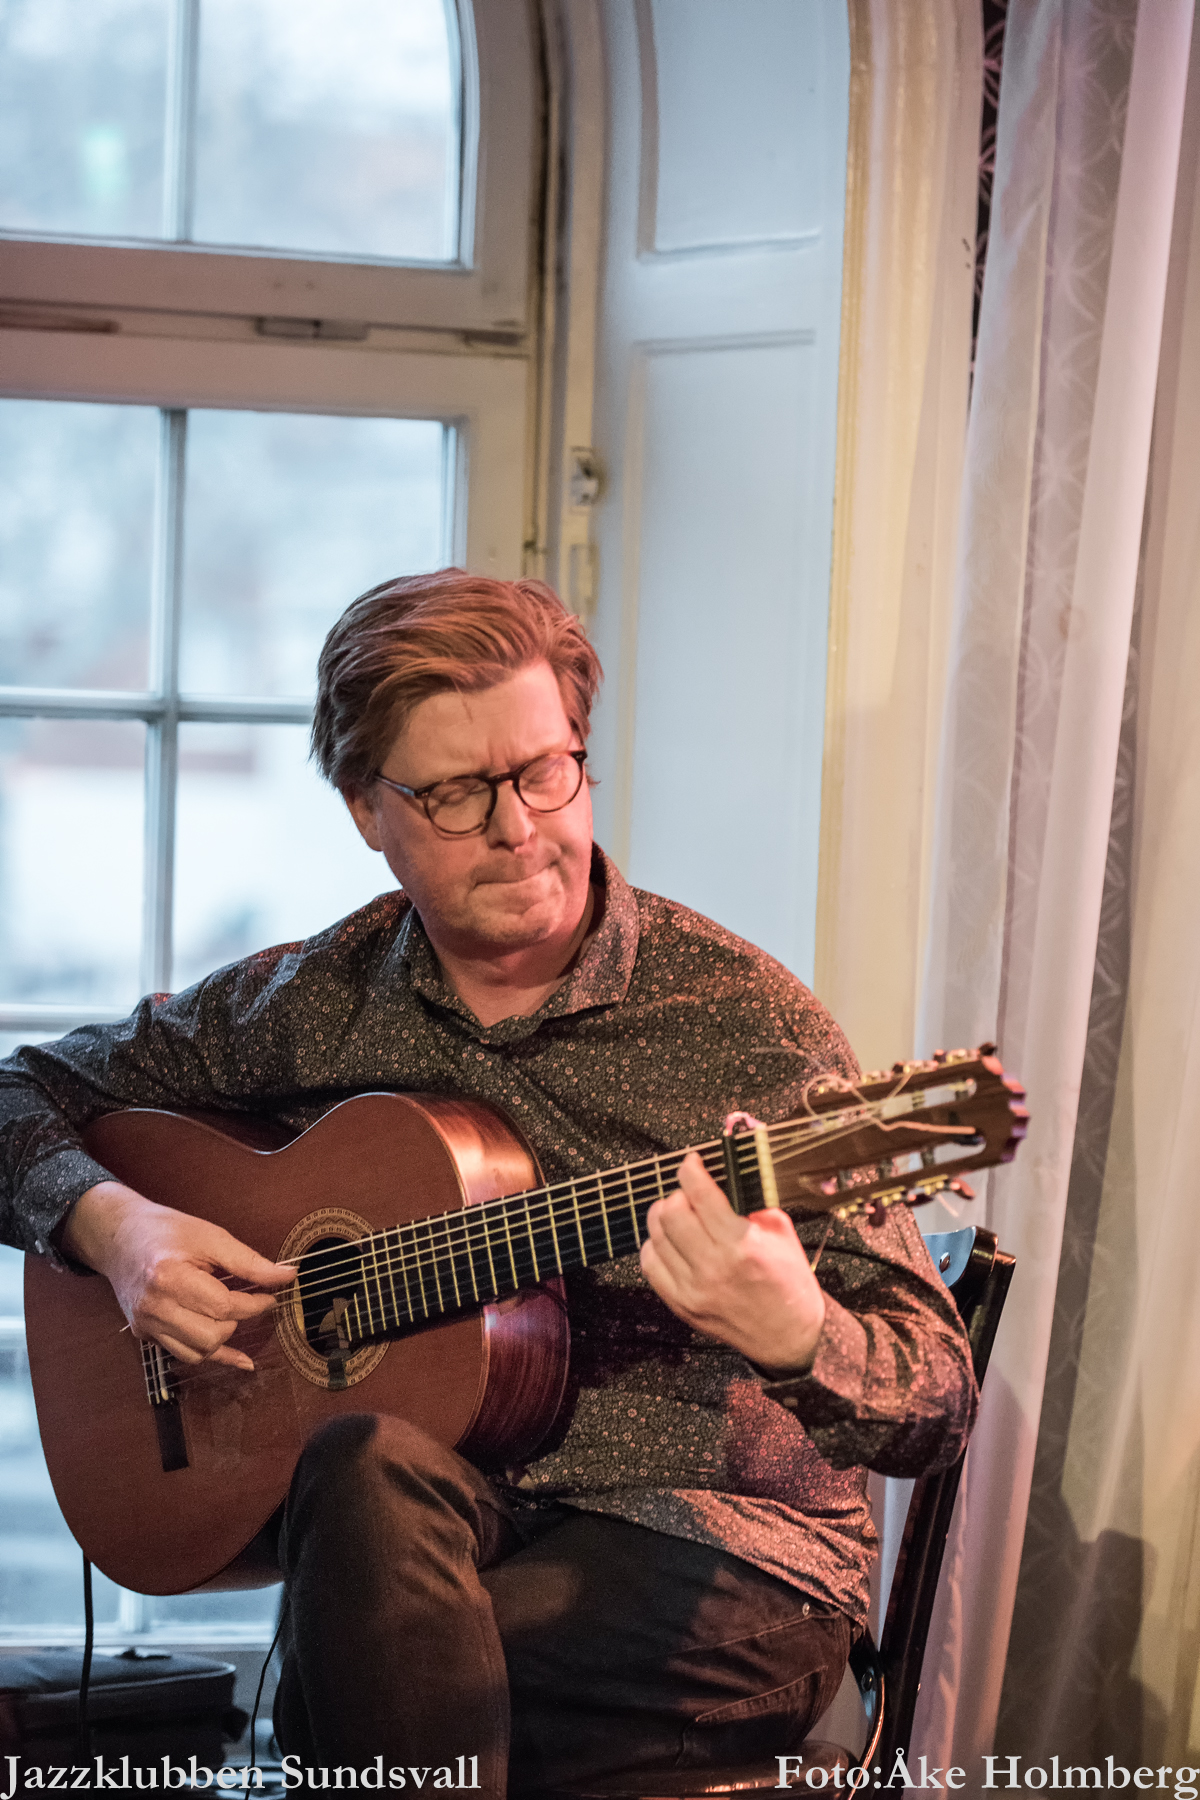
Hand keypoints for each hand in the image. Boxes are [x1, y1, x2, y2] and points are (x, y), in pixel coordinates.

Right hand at [62, 1181, 295, 1370]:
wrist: (120, 1237)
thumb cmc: (167, 1231)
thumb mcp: (210, 1236)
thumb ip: (249, 1261)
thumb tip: (288, 1276)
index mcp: (169, 1278)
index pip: (223, 1306)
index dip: (255, 1303)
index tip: (271, 1295)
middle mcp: (154, 1308)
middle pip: (211, 1334)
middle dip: (240, 1320)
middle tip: (253, 1301)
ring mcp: (146, 1325)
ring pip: (198, 1353)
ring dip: (225, 1338)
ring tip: (234, 1314)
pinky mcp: (145, 1334)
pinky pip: (184, 1355)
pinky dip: (213, 1356)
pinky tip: (240, 1359)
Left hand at [639, 1153, 825, 1374]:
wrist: (790, 1336)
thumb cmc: (790, 1284)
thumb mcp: (782, 1233)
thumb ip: (752, 1202)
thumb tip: (726, 1176)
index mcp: (741, 1245)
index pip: (700, 1194)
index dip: (691, 1170)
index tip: (692, 1162)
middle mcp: (713, 1267)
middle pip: (670, 1213)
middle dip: (678, 1194)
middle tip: (689, 1195)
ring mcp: (693, 1289)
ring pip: (655, 1236)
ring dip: (664, 1218)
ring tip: (681, 1216)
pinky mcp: (681, 1305)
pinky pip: (650, 1265)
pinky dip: (656, 1246)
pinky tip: (672, 1243)